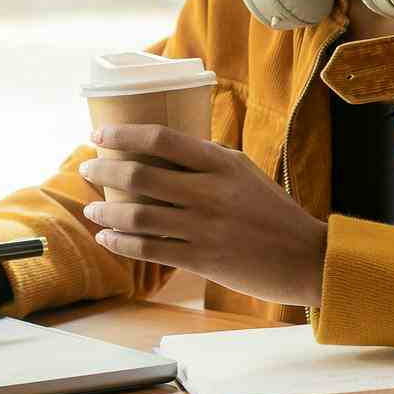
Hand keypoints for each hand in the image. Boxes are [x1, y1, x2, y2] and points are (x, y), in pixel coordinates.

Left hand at [77, 124, 327, 307]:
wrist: (307, 258)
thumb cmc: (272, 211)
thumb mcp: (244, 171)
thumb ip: (206, 158)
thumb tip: (162, 147)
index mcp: (221, 164)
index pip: (161, 140)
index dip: (123, 134)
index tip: (98, 133)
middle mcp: (210, 192)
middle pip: (141, 176)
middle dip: (104, 170)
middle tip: (86, 168)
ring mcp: (205, 228)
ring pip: (139, 215)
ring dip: (107, 211)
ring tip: (91, 208)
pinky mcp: (203, 260)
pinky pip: (150, 249)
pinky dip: (121, 242)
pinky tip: (106, 238)